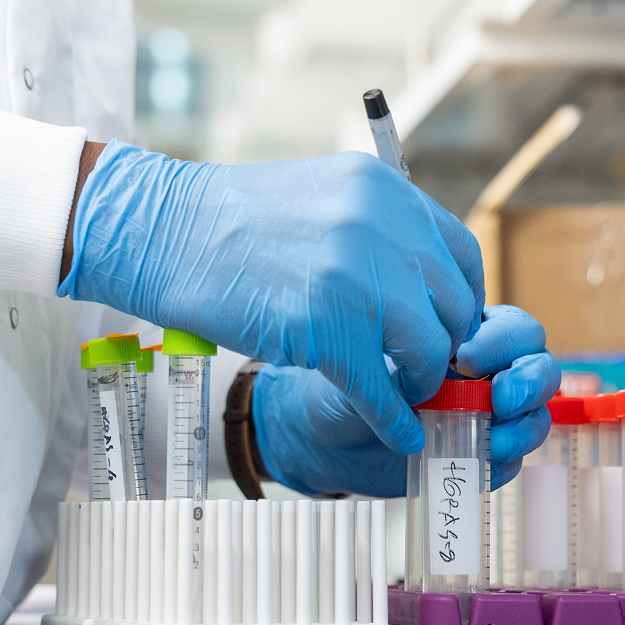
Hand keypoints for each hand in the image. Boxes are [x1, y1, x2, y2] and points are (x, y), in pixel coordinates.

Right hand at [61, 141, 483, 454]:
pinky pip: (381, 387)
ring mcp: (354, 277)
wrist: (162, 231)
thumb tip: (417, 283)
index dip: (461, 302)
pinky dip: (395, 418)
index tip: (450, 330)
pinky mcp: (324, 327)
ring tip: (408, 397)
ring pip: (428, 348)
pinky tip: (400, 433)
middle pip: (453, 305)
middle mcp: (380, 226)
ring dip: (425, 383)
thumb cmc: (232, 221)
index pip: (460, 256)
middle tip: (429, 371)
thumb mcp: (323, 199)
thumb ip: (376, 231)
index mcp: (384, 190)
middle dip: (447, 348)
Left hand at [252, 306, 559, 496]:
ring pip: (537, 413)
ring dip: (525, 424)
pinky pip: (515, 459)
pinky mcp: (483, 458)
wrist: (330, 440)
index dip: (500, 342)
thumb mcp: (368, 370)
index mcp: (468, 337)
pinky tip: (482, 457)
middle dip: (529, 380)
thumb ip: (402, 371)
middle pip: (539, 366)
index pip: (514, 330)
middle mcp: (488, 374)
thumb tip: (435, 376)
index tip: (463, 358)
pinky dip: (507, 458)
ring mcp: (490, 418)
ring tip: (493, 436)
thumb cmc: (348, 387)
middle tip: (500, 398)